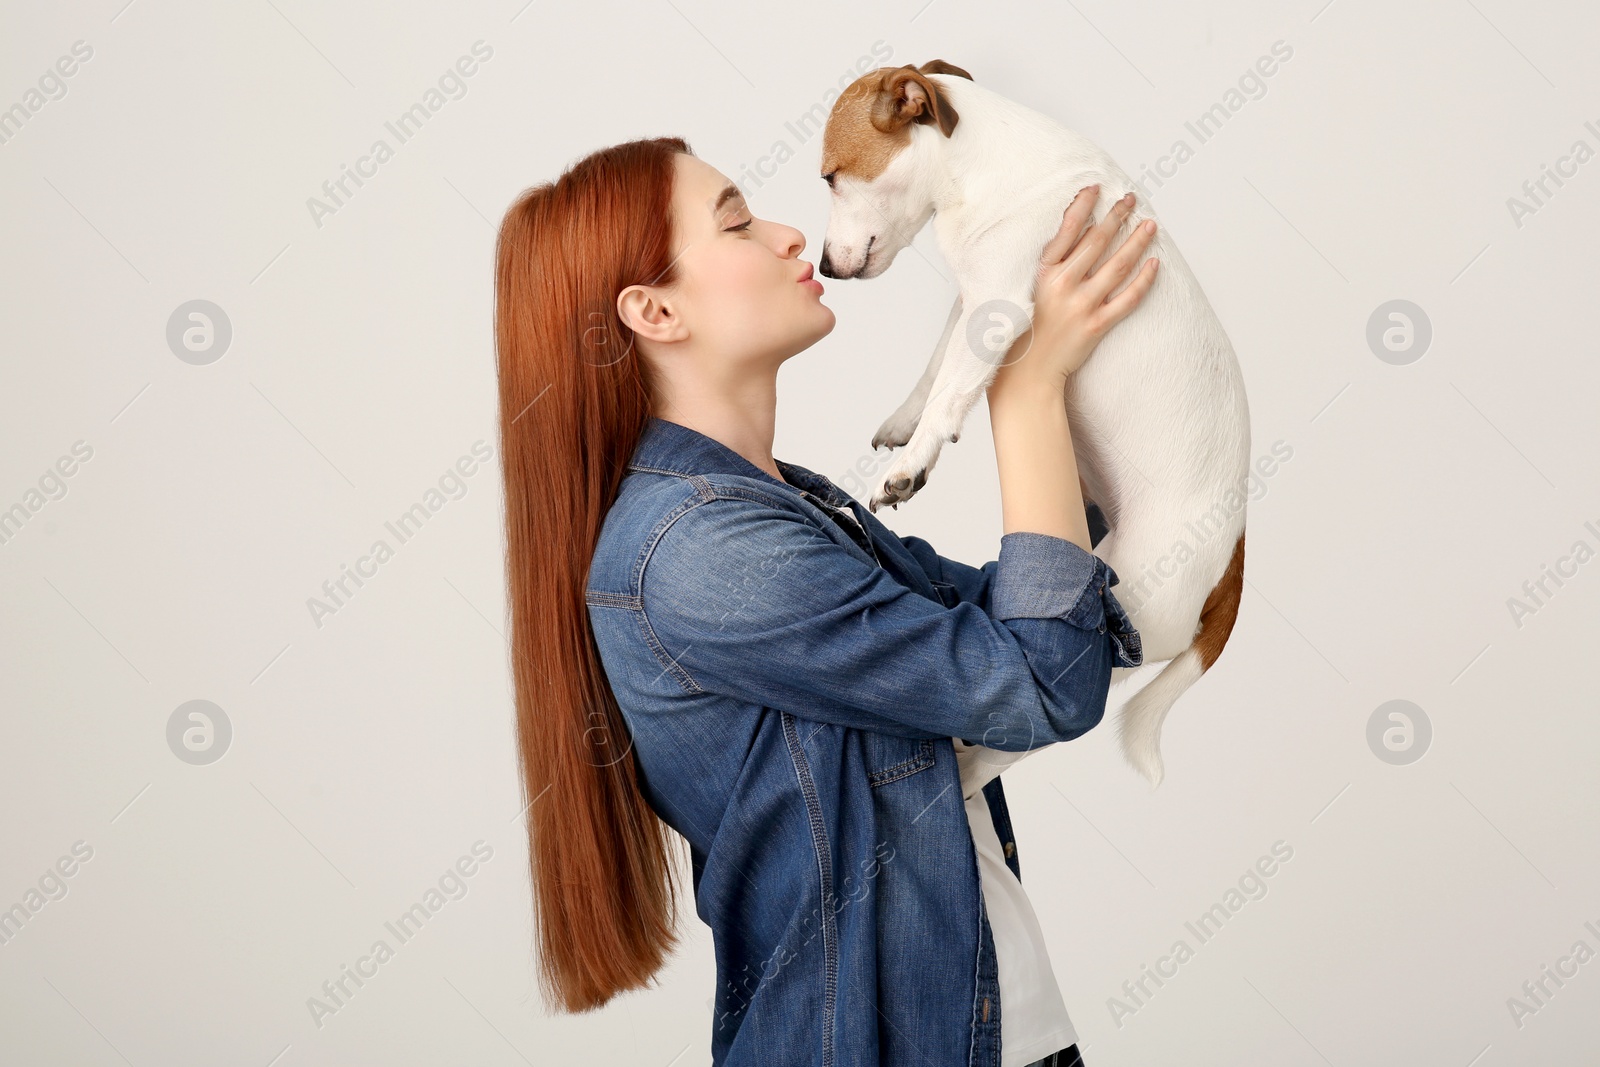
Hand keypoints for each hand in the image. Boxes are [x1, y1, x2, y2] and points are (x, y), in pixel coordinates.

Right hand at [988, 186, 1158, 399]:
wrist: (1024, 375)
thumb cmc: (1015, 334)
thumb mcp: (1008, 293)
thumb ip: (1020, 266)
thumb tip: (1022, 238)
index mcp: (1040, 273)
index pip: (1067, 230)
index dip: (1083, 206)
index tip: (1096, 188)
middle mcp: (1062, 285)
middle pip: (1097, 241)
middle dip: (1116, 216)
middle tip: (1130, 199)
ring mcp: (1081, 306)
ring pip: (1117, 265)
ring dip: (1136, 241)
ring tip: (1150, 224)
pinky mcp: (1096, 326)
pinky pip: (1128, 299)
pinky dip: (1144, 280)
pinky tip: (1154, 263)